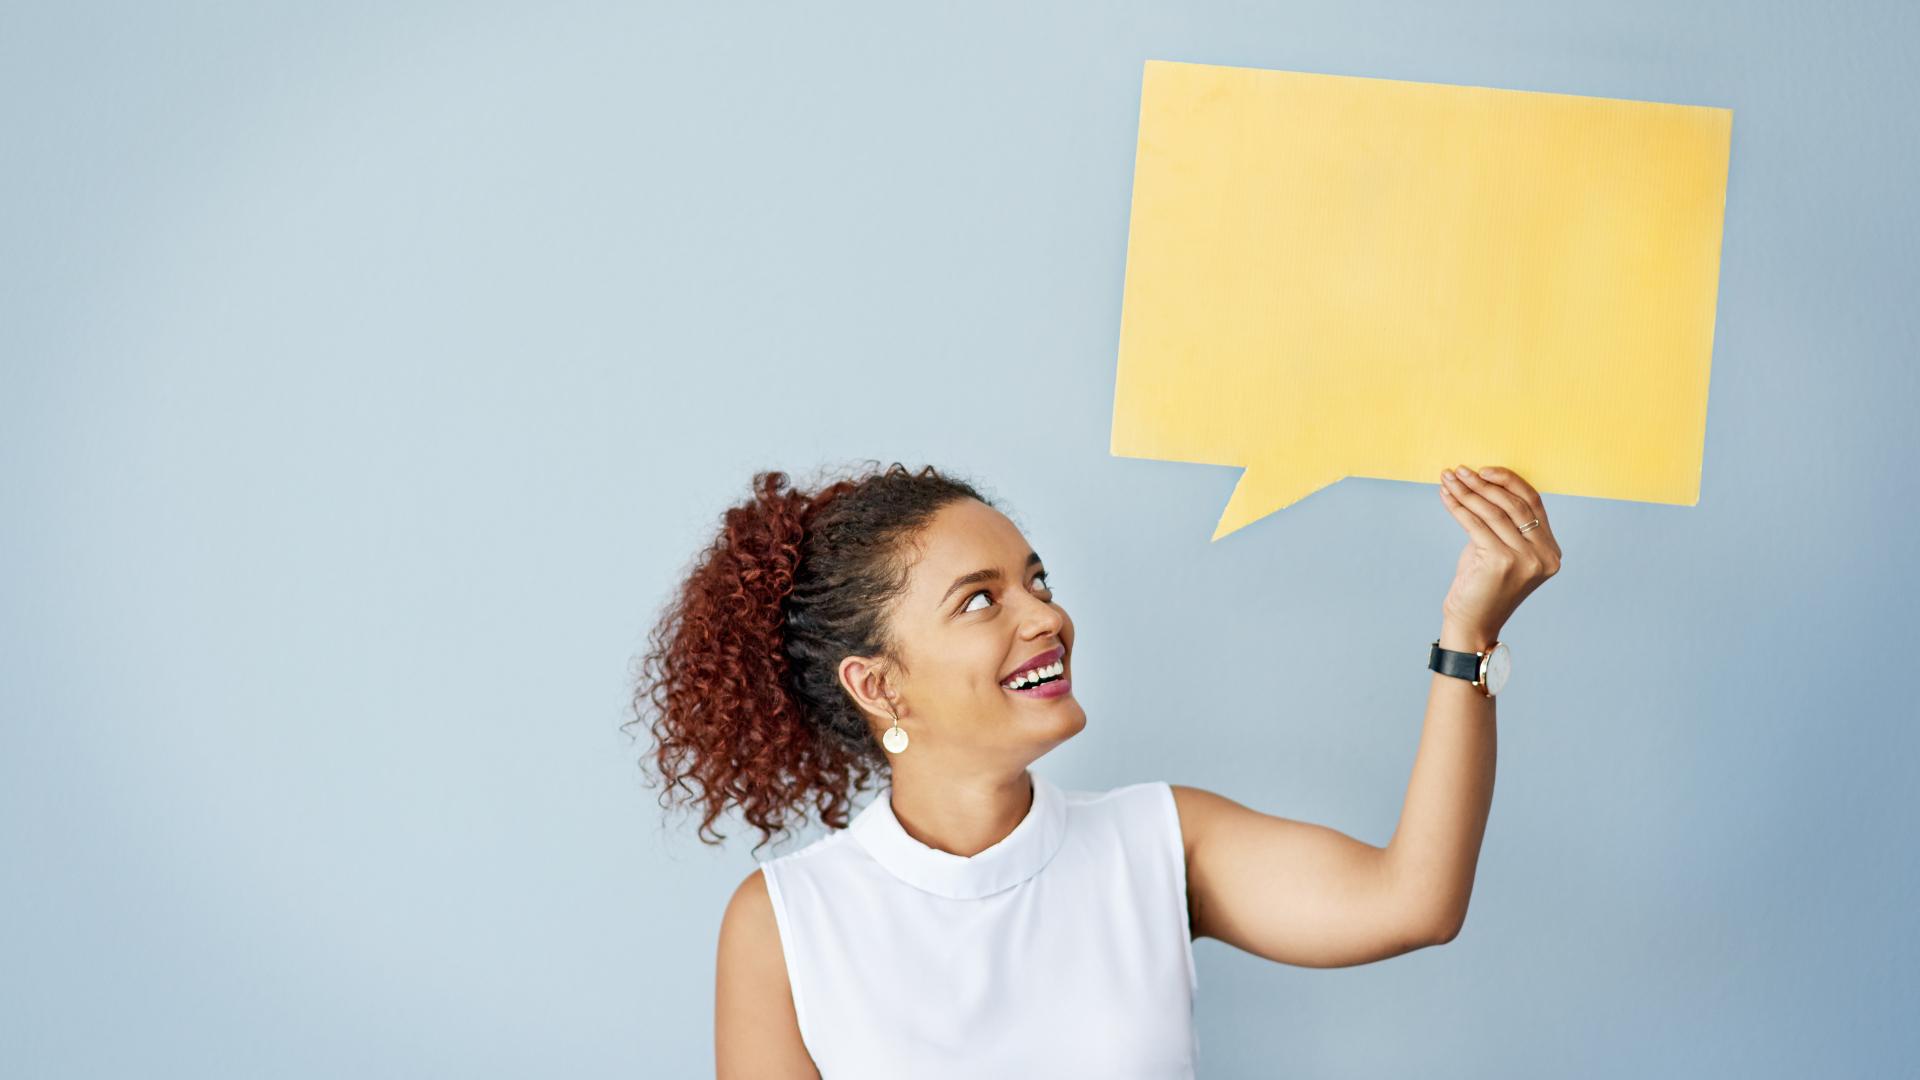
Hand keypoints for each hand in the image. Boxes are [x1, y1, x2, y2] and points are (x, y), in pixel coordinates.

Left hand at [1437, 465, 1561, 640]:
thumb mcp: (1500, 549)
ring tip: (1449, 479)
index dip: (1508, 481)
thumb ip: (1502, 522)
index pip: (1533, 502)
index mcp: (1550, 550)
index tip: (1483, 469)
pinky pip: (1476, 525)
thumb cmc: (1483, 585)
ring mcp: (1526, 560)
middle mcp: (1544, 554)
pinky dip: (1458, 507)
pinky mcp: (1502, 562)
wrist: (1472, 623)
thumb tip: (1480, 483)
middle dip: (1483, 483)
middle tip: (1460, 471)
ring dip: (1467, 492)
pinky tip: (1446, 496)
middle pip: (1514, 504)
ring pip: (1493, 512)